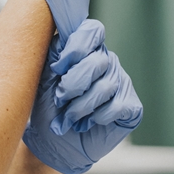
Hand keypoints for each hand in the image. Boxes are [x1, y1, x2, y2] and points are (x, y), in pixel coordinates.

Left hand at [23, 19, 142, 173]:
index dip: (76, 48)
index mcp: (86, 49)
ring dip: (80, 107)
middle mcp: (106, 61)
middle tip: (60, 100)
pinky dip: (97, 117)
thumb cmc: (47, 107)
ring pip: (105, 86)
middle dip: (73, 84)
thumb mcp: (43, 77)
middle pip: (97, 60)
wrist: (53, 143)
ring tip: (69, 118)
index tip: (58, 68)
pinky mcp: (131, 106)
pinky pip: (118, 106)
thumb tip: (63, 35)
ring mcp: (121, 82)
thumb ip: (54, 53)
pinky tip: (88, 123)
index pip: (92, 31)